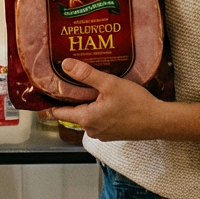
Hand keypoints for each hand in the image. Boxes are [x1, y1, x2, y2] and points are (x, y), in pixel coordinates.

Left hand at [40, 59, 199, 142]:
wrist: (158, 121)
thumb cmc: (135, 104)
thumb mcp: (109, 84)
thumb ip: (86, 75)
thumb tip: (66, 65)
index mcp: (86, 118)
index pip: (59, 113)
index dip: (49, 106)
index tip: (40, 102)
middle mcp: (92, 129)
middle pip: (75, 112)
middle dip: (75, 99)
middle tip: (74, 82)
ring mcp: (103, 133)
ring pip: (89, 116)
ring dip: (90, 104)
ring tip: (95, 87)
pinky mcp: (114, 133)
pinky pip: (101, 120)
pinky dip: (101, 110)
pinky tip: (110, 99)